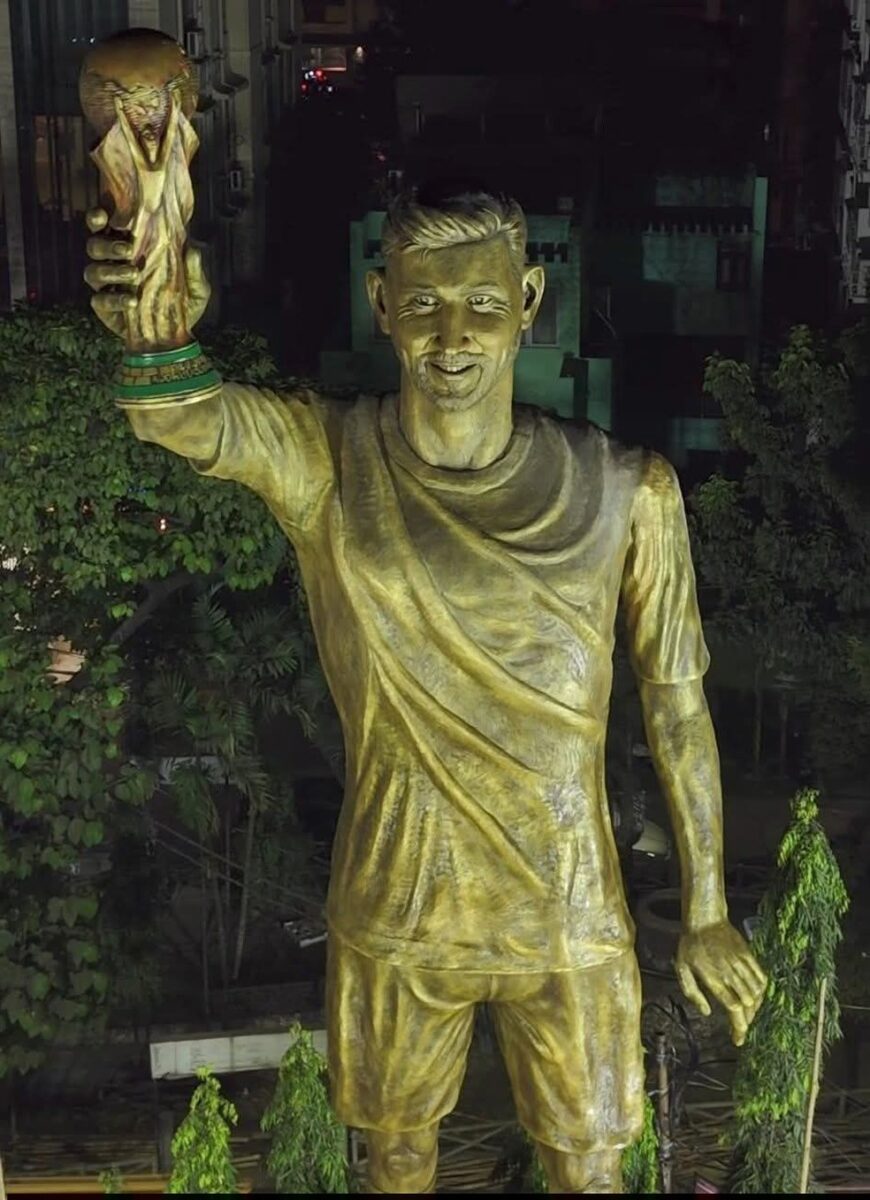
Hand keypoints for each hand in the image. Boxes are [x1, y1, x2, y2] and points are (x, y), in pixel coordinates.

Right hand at [83, 207, 210, 338]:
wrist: (177, 338)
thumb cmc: (183, 304)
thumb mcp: (196, 289)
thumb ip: (194, 270)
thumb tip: (193, 250)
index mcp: (128, 249)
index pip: (105, 228)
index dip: (97, 218)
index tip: (103, 216)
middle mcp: (111, 264)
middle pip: (94, 246)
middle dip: (108, 245)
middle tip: (128, 249)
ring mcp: (106, 286)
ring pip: (92, 272)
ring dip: (110, 271)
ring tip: (134, 274)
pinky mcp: (104, 307)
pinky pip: (98, 301)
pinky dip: (114, 300)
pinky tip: (132, 301)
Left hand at [675, 920, 766, 1046]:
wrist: (705, 919)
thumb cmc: (690, 945)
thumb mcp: (682, 969)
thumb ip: (692, 993)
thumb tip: (707, 1012)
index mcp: (714, 978)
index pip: (734, 1009)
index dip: (738, 1027)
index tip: (738, 1040)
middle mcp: (730, 973)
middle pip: (747, 1005)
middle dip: (746, 1021)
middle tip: (739, 1028)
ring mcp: (742, 964)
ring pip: (757, 994)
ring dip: (754, 1009)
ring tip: (746, 1016)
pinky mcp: (749, 956)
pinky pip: (762, 979)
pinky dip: (762, 993)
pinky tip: (755, 998)